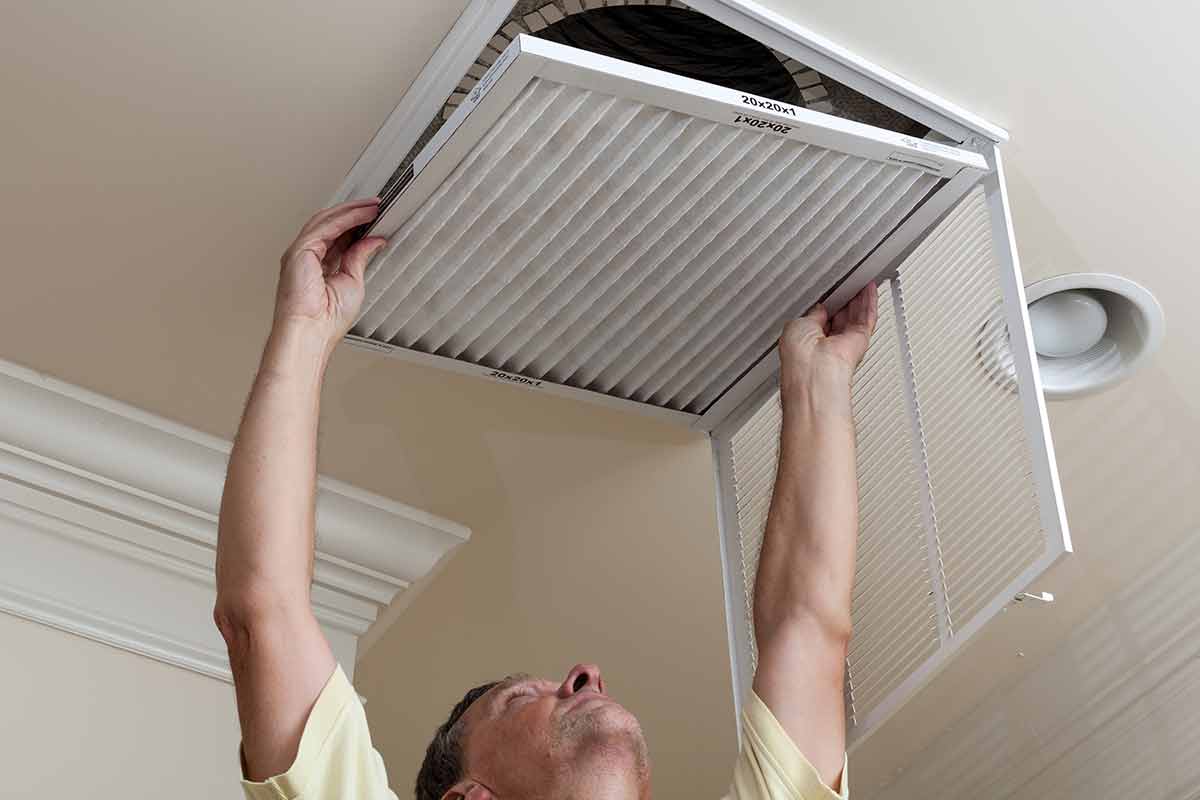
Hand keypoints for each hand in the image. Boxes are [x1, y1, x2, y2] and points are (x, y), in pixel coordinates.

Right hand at [273, 198, 388, 347]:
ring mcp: (301, 252)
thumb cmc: (327, 320)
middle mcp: (306, 257)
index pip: (337, 237)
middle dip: (354, 212)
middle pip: (330, 224)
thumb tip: (373, 241)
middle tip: (376, 206)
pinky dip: (345, 218)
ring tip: (372, 206)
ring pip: (326, 220)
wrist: (312, 332)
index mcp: (317, 266)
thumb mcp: (353, 282)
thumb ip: (360, 257)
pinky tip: (362, 215)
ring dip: (351, 211)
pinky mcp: (300, 250)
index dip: (355, 224)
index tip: (374, 217)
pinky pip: (326, 226)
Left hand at [779, 283, 878, 391]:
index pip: (819, 318)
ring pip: (855, 315)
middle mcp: (827, 343)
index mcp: (807, 340)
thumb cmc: (799, 357)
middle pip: (839, 315)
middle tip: (847, 280)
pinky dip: (870, 302)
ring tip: (860, 279)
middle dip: (843, 298)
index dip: (825, 302)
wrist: (815, 373)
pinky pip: (867, 318)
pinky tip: (869, 289)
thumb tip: (821, 307)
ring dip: (858, 297)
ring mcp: (844, 342)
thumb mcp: (797, 324)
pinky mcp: (860, 340)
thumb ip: (811, 314)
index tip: (829, 288)